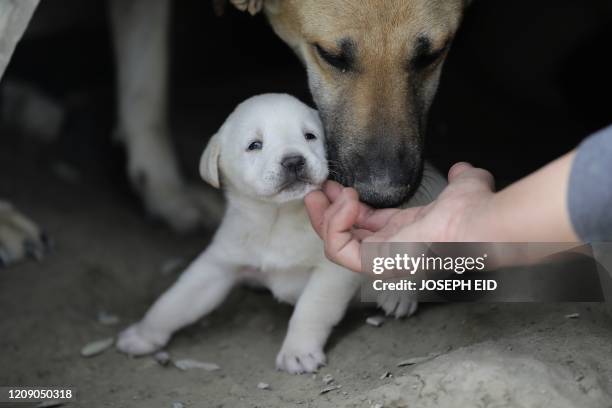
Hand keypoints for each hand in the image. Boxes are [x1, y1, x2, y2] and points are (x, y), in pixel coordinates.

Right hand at [304, 163, 495, 271]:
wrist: (477, 222)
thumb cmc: (473, 211)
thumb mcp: (463, 187)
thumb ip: (460, 177)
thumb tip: (462, 168)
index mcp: (404, 233)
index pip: (363, 224)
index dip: (345, 205)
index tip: (334, 185)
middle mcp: (390, 248)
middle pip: (343, 236)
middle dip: (324, 213)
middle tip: (315, 191)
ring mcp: (380, 259)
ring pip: (334, 245)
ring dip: (324, 217)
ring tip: (324, 193)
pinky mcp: (373, 263)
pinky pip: (338, 248)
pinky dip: (335, 223)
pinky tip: (347, 200)